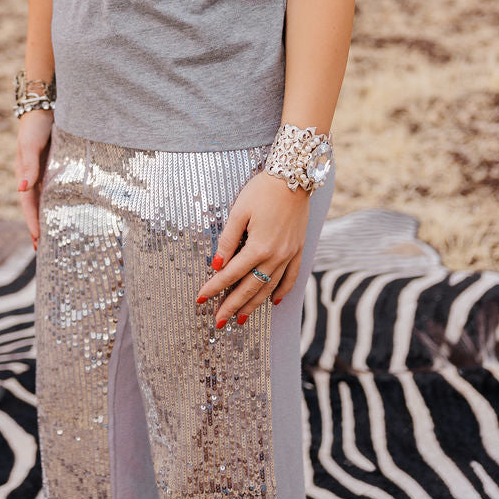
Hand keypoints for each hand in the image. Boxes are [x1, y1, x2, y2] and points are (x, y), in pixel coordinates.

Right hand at [14, 109, 53, 250]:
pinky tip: (67, 210)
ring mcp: (45, 173)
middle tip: (44, 249)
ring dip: (49, 217)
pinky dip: (59, 202)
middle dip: (39, 226)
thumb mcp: (30, 146)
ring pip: (46, 200)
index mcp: (24, 175)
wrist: (44, 107)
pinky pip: (57, 189)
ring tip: (55, 236)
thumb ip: (28, 166)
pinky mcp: (56, 167)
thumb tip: (22, 189)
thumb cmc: (35, 127)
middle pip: (36, 207)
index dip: (32, 222)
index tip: (37, 240)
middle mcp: (33, 177)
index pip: (28, 204)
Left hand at [197, 171, 310, 325]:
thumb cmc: (262, 190)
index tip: (200, 298)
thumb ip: (227, 240)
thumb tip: (216, 264)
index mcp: (258, 247)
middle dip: (232, 305)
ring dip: (254, 305)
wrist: (294, 177)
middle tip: (218, 321)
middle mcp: (275, 256)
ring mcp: (289, 255)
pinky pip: (291, 277)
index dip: (214, 287)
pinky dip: (283, 291)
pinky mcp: (298, 250)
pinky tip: (274, 302)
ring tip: (240, 318)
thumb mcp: (238, 211)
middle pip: (249, 287)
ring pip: (269, 287)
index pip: (230, 274)